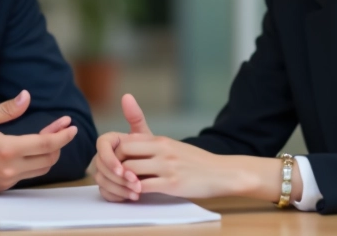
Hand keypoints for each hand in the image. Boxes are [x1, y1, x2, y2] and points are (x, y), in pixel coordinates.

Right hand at [0, 90, 78, 197]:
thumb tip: (26, 96)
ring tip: (49, 138)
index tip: (71, 126)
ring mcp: (9, 180)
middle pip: (50, 158)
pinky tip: (32, 150)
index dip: (63, 135)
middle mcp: (11, 168)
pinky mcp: (4, 186)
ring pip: (42, 169)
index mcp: (7, 149)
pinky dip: (36, 162)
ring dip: (50, 154)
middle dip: (60, 143)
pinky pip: (29, 175)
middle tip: (62, 128)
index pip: (46, 144)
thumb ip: (6, 109)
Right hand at [93, 94, 151, 201]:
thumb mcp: (145, 136)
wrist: (160, 169)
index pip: (101, 146)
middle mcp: (104, 156)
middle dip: (117, 177)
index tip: (122, 168)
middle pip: (100, 167)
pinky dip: (118, 195)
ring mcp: (105, 172)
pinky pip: (106, 192)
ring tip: (137, 192)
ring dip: (119, 188)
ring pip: (102, 181)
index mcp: (110, 142)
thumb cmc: (152, 151)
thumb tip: (127, 95)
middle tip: (135, 183)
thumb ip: (135, 117)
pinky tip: (131, 196)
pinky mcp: (108, 186)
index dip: (110, 158)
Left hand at [118, 135, 250, 199]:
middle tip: (115, 178)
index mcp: (160, 140)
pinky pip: (144, 186)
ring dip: (123, 181)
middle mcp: (162, 150)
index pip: (126, 140)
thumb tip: (130, 146)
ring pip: (130, 170)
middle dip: (114, 166)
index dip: (115, 153)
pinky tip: (136, 195)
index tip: (115, 165)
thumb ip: (152, 146)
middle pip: (123, 152)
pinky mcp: (172, 183)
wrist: (222, 172)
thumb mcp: (174, 146)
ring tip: (124, 188)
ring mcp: (167, 166)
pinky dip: (135, 192)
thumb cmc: (196, 162)